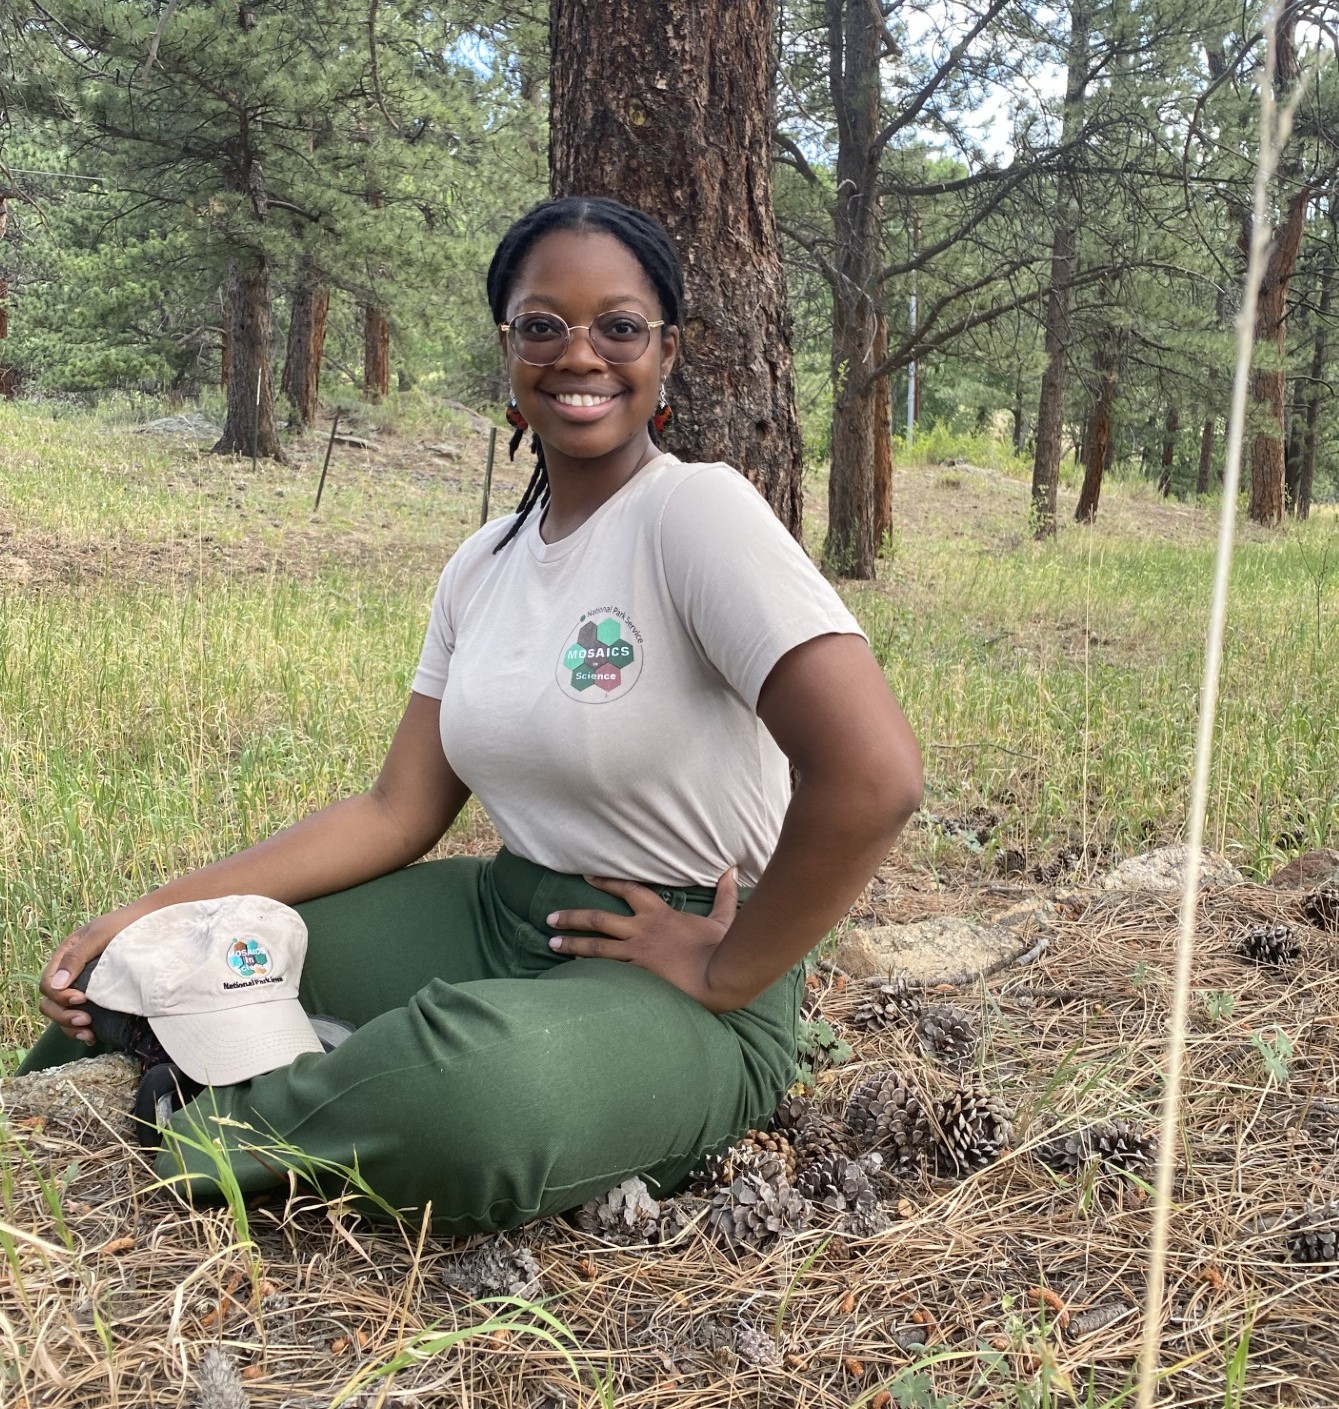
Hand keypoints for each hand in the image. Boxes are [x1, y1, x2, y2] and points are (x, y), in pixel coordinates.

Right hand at [39, 908, 138, 1043]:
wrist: (154, 921)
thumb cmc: (127, 924)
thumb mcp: (100, 935)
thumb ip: (76, 957)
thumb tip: (57, 985)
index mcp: (66, 957)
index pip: (48, 984)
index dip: (59, 996)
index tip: (82, 998)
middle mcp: (71, 974)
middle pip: (50, 1003)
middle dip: (63, 1015)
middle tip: (86, 1020)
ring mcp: (84, 986)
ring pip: (63, 1013)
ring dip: (70, 1027)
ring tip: (89, 1033)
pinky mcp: (100, 997)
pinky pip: (80, 1017)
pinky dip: (82, 1029)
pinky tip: (93, 1036)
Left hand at [546, 867, 738, 1011]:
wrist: (719, 976)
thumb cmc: (721, 949)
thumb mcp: (724, 918)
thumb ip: (724, 894)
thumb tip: (732, 870)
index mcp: (660, 915)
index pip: (628, 890)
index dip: (606, 881)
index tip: (587, 876)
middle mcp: (642, 931)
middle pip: (599, 919)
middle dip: (572, 917)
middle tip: (550, 917)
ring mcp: (636, 955)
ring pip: (595, 947)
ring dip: (571, 944)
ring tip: (550, 944)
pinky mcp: (636, 977)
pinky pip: (605, 974)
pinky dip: (587, 973)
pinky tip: (570, 975)